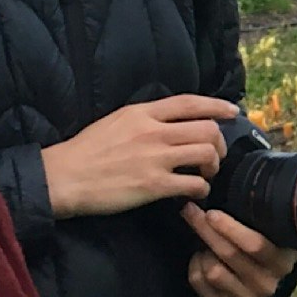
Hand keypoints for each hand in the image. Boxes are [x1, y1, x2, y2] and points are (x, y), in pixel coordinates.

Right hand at [42, 95, 238, 217]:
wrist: (63, 177)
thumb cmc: (86, 151)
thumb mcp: (115, 121)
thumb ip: (145, 119)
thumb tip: (171, 121)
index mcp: (142, 113)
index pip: (189, 103)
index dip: (216, 106)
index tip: (233, 112)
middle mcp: (153, 132)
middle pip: (207, 129)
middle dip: (219, 144)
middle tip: (214, 156)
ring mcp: (155, 158)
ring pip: (207, 153)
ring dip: (214, 166)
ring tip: (205, 174)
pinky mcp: (154, 185)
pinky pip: (195, 184)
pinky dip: (202, 189)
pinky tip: (195, 193)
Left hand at [183, 203, 296, 296]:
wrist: (264, 275)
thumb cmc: (264, 241)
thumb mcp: (270, 229)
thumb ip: (259, 214)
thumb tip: (229, 183)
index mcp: (283, 261)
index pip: (255, 245)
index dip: (230, 228)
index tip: (212, 212)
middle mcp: (268, 283)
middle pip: (229, 254)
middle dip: (206, 229)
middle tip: (191, 211)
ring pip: (213, 271)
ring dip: (203, 251)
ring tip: (204, 240)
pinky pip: (201, 283)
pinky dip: (195, 267)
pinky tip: (201, 257)